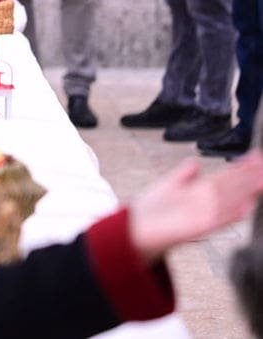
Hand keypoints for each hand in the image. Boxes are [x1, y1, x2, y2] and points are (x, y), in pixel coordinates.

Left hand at [128, 152, 262, 262]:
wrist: (135, 230)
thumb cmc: (153, 211)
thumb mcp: (168, 186)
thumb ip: (184, 175)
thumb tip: (195, 163)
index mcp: (200, 193)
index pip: (226, 176)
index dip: (241, 167)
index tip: (256, 156)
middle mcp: (205, 204)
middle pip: (233, 187)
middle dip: (251, 175)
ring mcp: (203, 216)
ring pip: (230, 200)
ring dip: (247, 190)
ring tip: (262, 178)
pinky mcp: (196, 228)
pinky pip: (218, 220)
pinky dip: (231, 214)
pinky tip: (246, 206)